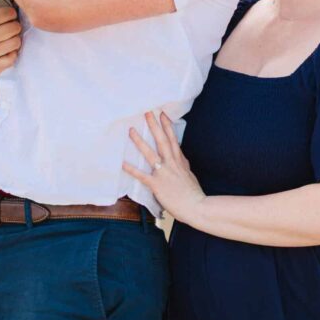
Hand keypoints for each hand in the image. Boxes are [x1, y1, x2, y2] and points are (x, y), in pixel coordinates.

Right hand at [0, 0, 21, 79]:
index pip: (9, 14)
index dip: (9, 12)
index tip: (5, 14)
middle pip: (15, 28)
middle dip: (12, 23)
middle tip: (6, 24)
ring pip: (15, 43)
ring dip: (13, 37)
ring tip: (6, 35)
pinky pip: (11, 59)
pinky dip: (11, 53)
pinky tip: (4, 48)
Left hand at [123, 111, 206, 226]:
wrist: (197, 207)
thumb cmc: (193, 194)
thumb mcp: (189, 174)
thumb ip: (183, 164)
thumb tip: (180, 156)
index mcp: (180, 161)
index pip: (173, 139)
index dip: (167, 126)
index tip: (162, 114)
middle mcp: (172, 164)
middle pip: (162, 141)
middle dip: (154, 126)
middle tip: (147, 112)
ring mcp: (164, 173)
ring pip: (150, 153)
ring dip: (140, 141)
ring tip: (131, 130)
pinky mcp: (157, 185)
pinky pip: (142, 176)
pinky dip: (131, 169)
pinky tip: (122, 163)